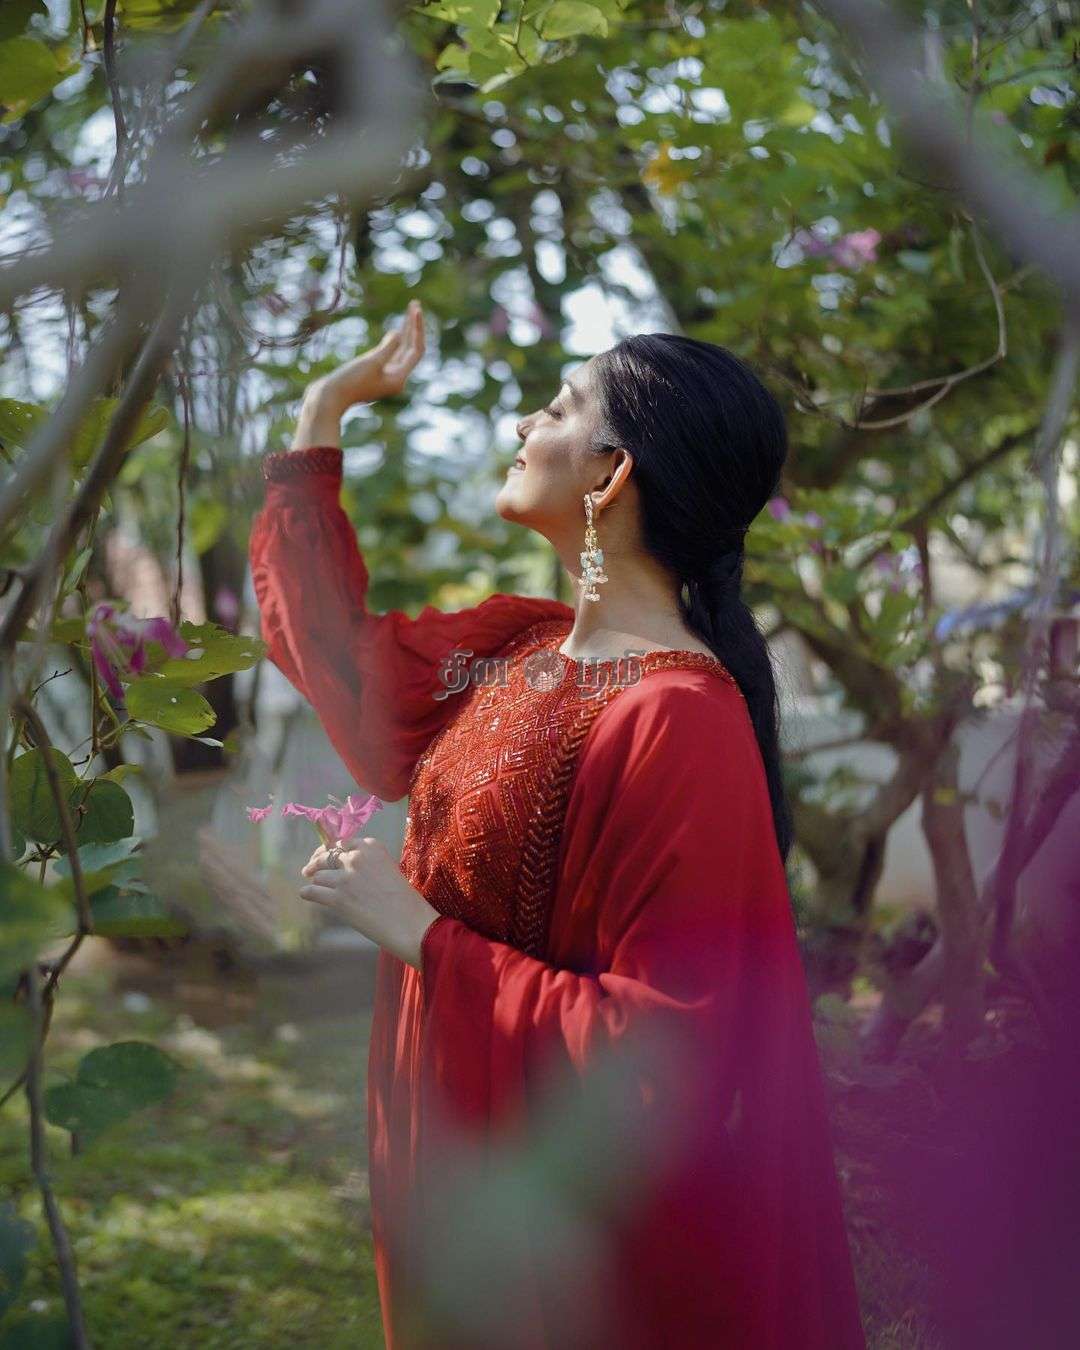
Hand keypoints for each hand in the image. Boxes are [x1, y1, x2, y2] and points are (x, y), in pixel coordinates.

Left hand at [299, 836, 439, 968]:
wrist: (410, 923)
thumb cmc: (405, 900)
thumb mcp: (388, 869)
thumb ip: (367, 862)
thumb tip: (343, 865)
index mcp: (372, 846)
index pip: (341, 843)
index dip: (330, 850)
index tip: (325, 856)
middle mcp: (357, 857)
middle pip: (326, 855)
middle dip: (316, 862)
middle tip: (310, 869)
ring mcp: (346, 877)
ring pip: (318, 875)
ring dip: (316, 881)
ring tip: (314, 886)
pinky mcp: (337, 898)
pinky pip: (312, 891)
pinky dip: (308, 893)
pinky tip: (306, 894)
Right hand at [308, 298, 425, 415]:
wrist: (329, 398)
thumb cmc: (349, 382)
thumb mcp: (371, 362)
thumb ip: (388, 347)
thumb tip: (399, 333)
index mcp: (398, 379)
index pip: (416, 350)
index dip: (417, 328)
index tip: (415, 308)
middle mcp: (396, 379)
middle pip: (411, 349)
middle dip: (413, 326)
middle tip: (415, 303)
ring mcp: (385, 377)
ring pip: (401, 351)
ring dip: (406, 331)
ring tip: (410, 311)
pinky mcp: (374, 374)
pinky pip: (390, 355)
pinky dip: (394, 342)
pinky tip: (396, 332)